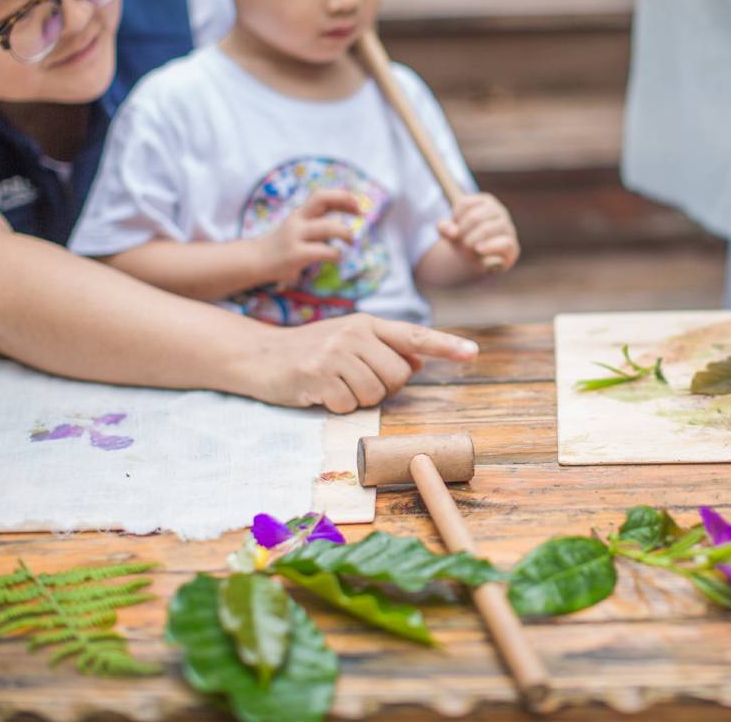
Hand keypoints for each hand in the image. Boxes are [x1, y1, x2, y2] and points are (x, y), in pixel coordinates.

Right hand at [249, 314, 478, 412]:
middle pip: (399, 376)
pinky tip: (319, 392)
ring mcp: (335, 352)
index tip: (473, 352)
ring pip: (375, 393)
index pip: (415, 335)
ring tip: (334, 384)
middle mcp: (355, 333)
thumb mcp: (348, 341)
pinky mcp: (317, 374)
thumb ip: (384, 348)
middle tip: (353, 381)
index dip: (446, 345)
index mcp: (368, 324)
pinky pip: (348, 405)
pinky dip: (336, 407)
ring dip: (357, 399)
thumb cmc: (310, 351)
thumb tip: (419, 360)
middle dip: (383, 388)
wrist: (257, 355)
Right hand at [255, 189, 361, 286]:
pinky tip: (335, 258)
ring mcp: (295, 236)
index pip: (322, 195)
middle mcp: (297, 220)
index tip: (358, 205)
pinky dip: (336, 254)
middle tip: (360, 216)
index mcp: (300, 213)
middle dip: (345, 203)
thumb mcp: (298, 228)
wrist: (254, 261)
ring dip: (345, 233)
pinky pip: (324, 251)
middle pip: (321, 199)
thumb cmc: (282, 246)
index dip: (342, 196)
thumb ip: (317, 222)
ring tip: (351, 242)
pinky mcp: (296, 254)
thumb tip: (345, 220)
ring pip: (328, 227)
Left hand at [436, 193, 519, 272]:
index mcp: (485, 201)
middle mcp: (499, 211)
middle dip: (462, 233)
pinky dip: (489, 246)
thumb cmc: (466, 240)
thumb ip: (445, 229)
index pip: (464, 204)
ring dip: (471, 241)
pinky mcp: (513, 246)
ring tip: (466, 249)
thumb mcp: (452, 233)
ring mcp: (508, 228)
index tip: (454, 230)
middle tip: (459, 243)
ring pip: (487, 229)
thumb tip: (451, 231)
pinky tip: (478, 249)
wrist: (481, 260)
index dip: (454, 219)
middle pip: (474, 217)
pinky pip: (503, 243)